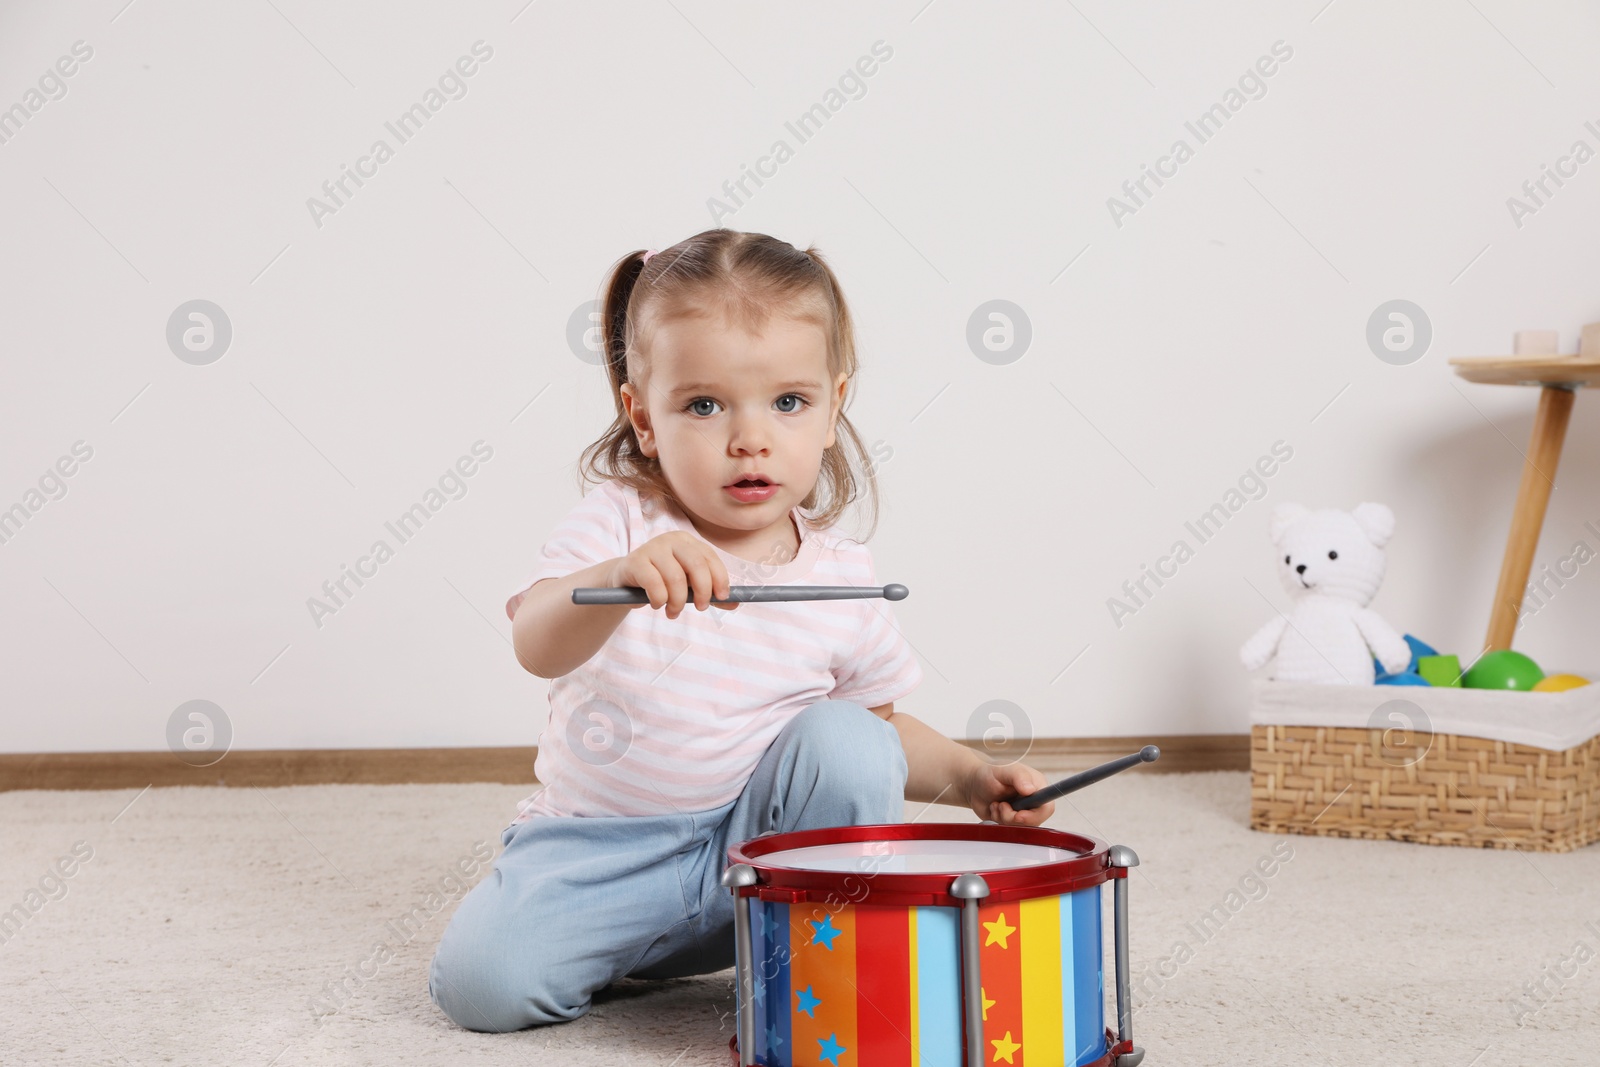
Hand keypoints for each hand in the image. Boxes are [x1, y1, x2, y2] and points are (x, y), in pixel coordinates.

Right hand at [607, 532, 740, 619]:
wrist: (625, 580)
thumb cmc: (661, 581)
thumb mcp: (687, 586)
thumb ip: (709, 593)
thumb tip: (735, 603)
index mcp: (688, 542)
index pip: (710, 558)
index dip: (720, 578)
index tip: (721, 598)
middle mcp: (671, 540)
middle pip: (697, 565)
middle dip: (703, 591)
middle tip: (700, 608)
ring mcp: (652, 548)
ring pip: (675, 578)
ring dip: (678, 602)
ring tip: (673, 612)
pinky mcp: (635, 561)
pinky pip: (654, 584)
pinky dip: (659, 600)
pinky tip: (657, 604)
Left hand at [964, 760, 1055, 826]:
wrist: (975, 784)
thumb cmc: (990, 773)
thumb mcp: (1003, 769)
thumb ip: (1018, 776)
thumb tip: (1030, 789)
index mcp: (1037, 786)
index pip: (1047, 807)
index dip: (1034, 815)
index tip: (1018, 815)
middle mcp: (1033, 801)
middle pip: (1034, 821)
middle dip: (1014, 818)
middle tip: (1001, 806)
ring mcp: (1024, 812)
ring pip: (1020, 827)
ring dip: (1004, 818)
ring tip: (997, 804)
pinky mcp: (1013, 821)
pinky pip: (1009, 829)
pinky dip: (999, 821)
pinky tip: (994, 809)